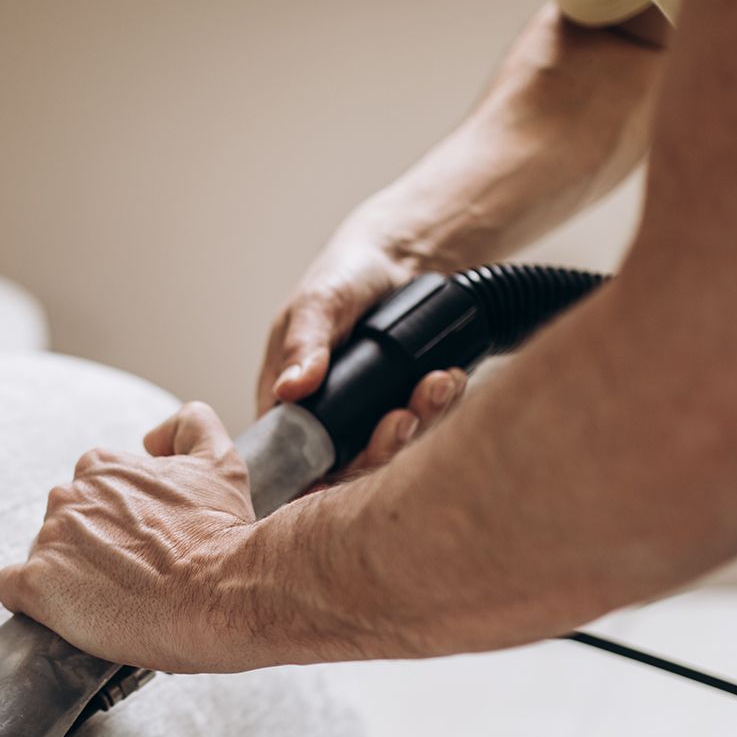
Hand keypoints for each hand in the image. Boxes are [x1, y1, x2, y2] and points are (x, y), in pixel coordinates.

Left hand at [0, 403, 264, 672]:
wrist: (222, 591)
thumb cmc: (222, 537)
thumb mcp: (220, 464)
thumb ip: (192, 427)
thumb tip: (153, 437)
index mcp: (102, 467)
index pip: (88, 493)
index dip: (112, 524)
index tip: (137, 547)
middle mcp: (68, 495)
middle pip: (64, 525)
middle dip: (89, 549)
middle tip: (129, 578)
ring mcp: (49, 538)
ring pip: (43, 558)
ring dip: (68, 577)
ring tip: (111, 602)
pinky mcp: (36, 584)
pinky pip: (13, 589)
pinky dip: (33, 602)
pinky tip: (67, 613)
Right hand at [260, 207, 471, 474]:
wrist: (399, 256)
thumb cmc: (344, 275)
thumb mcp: (317, 304)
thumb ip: (303, 346)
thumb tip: (290, 389)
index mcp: (287, 403)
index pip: (293, 460)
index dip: (315, 480)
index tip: (342, 476)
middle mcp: (326, 418)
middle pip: (349, 465)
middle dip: (381, 448)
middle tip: (403, 418)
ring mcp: (368, 416)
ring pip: (392, 448)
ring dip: (420, 422)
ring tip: (438, 384)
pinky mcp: (405, 405)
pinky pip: (425, 424)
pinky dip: (440, 405)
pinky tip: (449, 379)